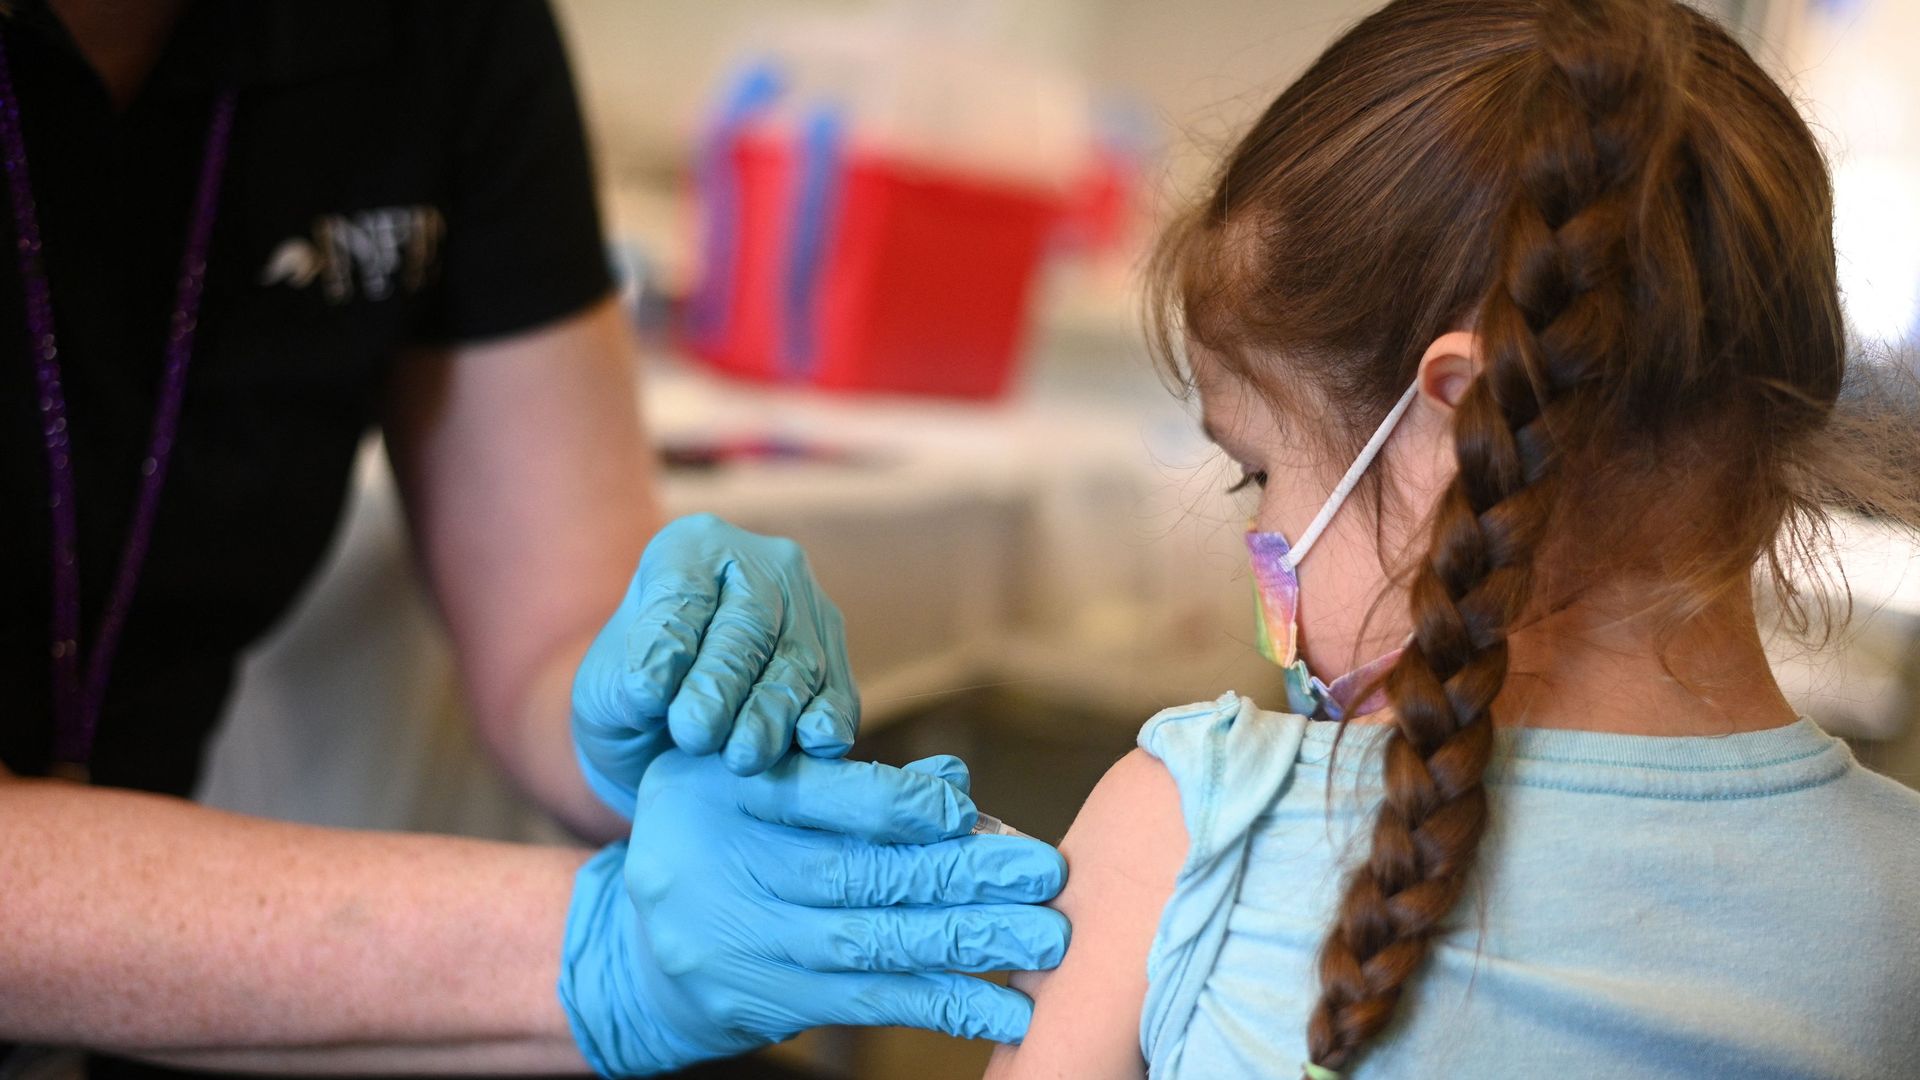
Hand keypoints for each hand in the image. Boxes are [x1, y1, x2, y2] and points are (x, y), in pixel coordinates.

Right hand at [557, 751, 1069, 1075]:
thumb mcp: (757, 777)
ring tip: (1043, 940)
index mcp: (717, 787)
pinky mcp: (763, 1002)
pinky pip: (866, 1004)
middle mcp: (716, 866)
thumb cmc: (724, 833)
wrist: (637, 945)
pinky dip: (942, 1005)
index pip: (816, 796)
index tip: (968, 811)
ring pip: (869, 946)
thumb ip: (849, 778)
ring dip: (967, 945)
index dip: (896, 804)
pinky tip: (1004, 1009)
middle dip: (960, 877)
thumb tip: (957, 784)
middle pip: (856, 875)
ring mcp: (737, 943)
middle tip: (1044, 874)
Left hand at [571, 514, 859, 817]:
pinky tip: (809, 747)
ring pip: (797, 661)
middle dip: (722, 682)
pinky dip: (826, 723)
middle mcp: (761, 565)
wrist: (668, 744)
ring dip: (770, 712)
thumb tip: (655, 689)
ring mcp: (810, 613)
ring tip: (741, 757)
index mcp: (692, 548)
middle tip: (695, 733)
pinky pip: (838, 695)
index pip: (683, 589)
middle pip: (749, 622)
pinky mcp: (839, 668)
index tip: (647, 696)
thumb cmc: (632, 701)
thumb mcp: (603, 689)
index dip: (670, 642)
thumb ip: (628, 683)